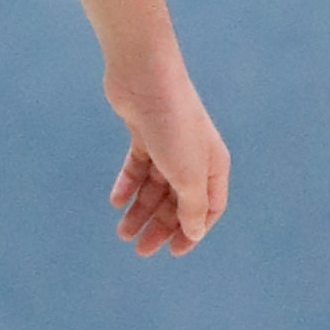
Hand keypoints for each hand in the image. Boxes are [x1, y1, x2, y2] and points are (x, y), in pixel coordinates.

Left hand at [105, 54, 228, 257]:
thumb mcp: (187, 175)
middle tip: (140, 249)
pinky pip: (138, 167)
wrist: (146, 78)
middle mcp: (194, 157)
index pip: (208, 209)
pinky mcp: (145, 134)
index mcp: (213, 166)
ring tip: (122, 232)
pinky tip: (116, 201)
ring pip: (155, 187)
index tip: (172, 251)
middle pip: (178, 201)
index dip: (192, 232)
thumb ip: (192, 206)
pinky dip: (128, 184)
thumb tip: (194, 231)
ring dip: (140, 210)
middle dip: (160, 226)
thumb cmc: (173, 126)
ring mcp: (169, 145)